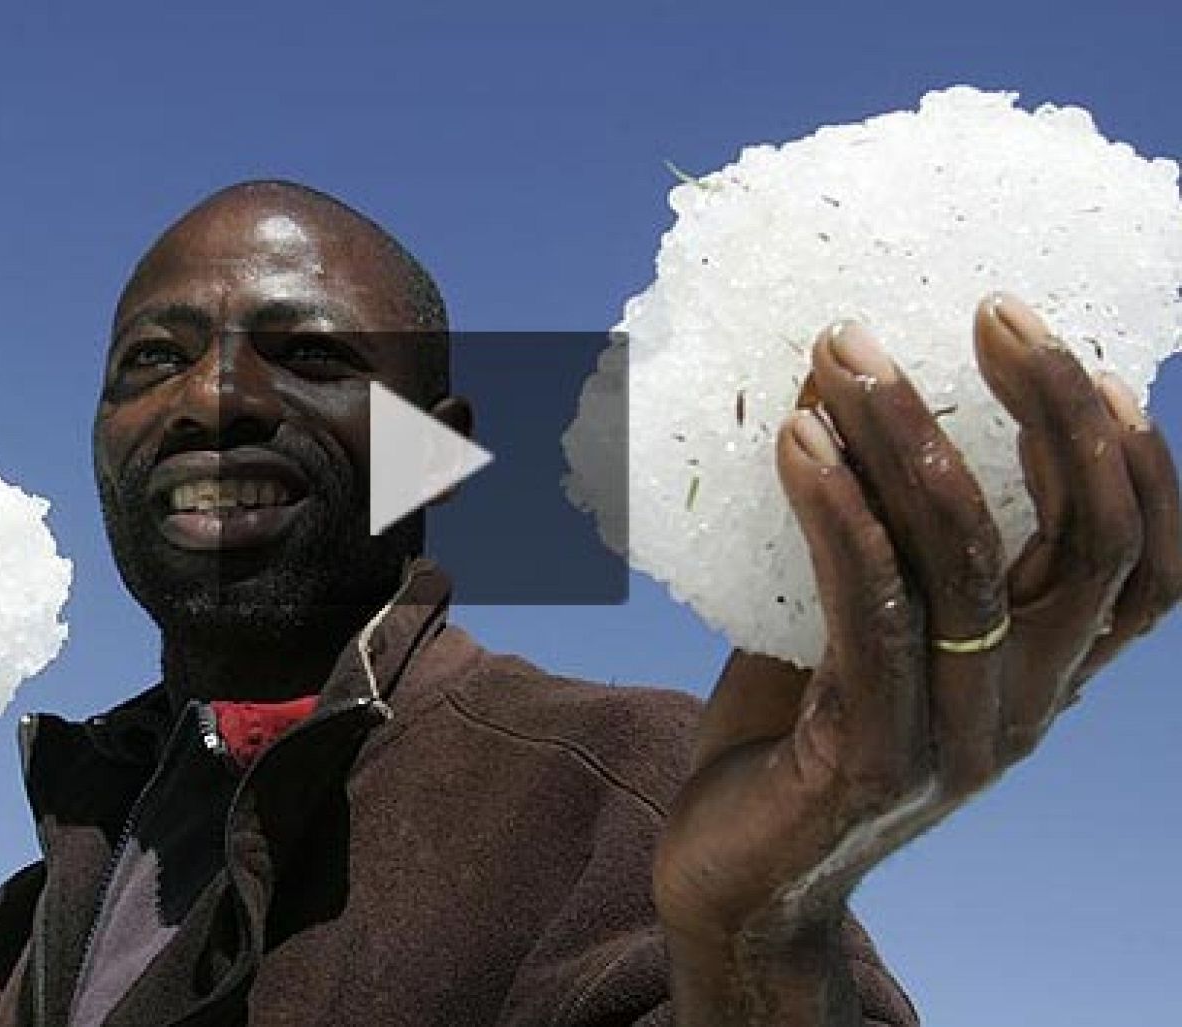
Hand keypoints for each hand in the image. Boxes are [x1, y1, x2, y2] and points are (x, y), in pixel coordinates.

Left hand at [654, 293, 1180, 953]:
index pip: (1147, 558)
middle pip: (1090, 537)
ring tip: (847, 348)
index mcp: (1042, 673)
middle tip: (990, 308)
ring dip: (910, 436)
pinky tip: (800, 441)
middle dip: (1051, 406)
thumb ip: (868, 531)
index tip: (1060, 344)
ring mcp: (959, 738)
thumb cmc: (786, 737)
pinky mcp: (872, 758)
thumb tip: (837, 379)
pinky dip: (840, 514)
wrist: (736, 885)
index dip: (1129, 449)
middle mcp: (1027, 705)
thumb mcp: (849, 622)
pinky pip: (874, 613)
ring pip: (971, 559)